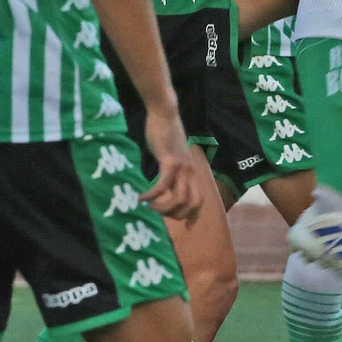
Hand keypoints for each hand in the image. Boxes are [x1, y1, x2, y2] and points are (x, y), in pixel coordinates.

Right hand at [139, 103, 201, 223]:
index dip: (194, 216)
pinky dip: (151, 195)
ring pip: (178, 199)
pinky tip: (140, 196)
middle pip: (191, 204)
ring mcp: (182, 167)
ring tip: (149, 206)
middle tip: (159, 212)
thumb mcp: (172, 155)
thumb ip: (172, 169)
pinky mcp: (170, 161)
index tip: (186, 227)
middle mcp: (191, 172)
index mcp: (193, 172)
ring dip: (163, 208)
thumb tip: (164, 182)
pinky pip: (162, 185)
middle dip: (176, 215)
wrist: (164, 114)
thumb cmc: (166, 134)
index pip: (200, 200)